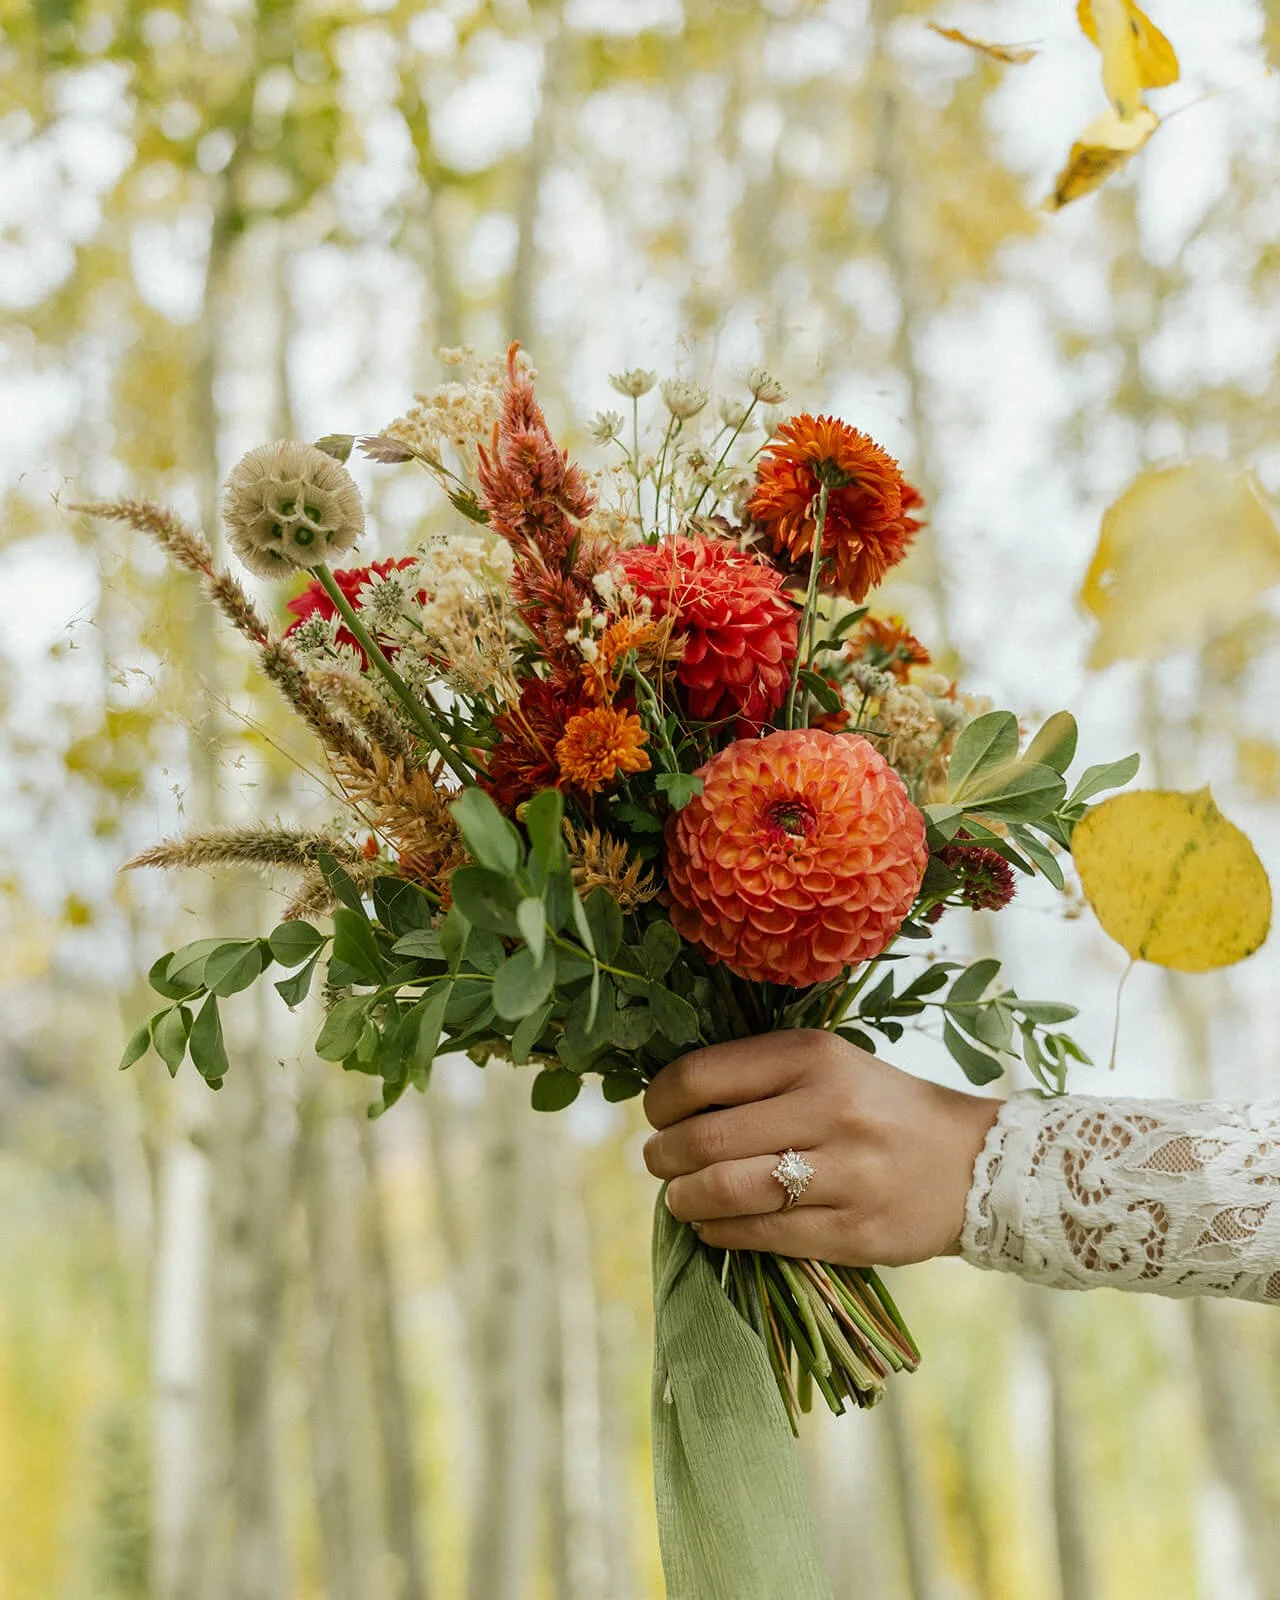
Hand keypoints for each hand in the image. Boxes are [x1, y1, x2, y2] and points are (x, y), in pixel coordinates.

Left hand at [642, 1031, 999, 1267]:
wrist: (973, 1163)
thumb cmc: (879, 1107)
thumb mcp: (828, 1065)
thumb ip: (759, 1075)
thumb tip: (668, 1102)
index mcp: (814, 1057)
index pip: (701, 1076)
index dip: (659, 1101)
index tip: (656, 1115)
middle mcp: (830, 1108)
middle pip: (706, 1138)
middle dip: (663, 1156)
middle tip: (658, 1162)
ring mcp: (846, 1173)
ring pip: (729, 1190)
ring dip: (684, 1198)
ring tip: (679, 1197)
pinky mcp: (855, 1231)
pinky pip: (763, 1235)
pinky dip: (720, 1232)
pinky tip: (713, 1225)